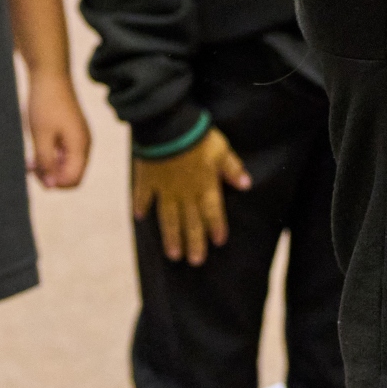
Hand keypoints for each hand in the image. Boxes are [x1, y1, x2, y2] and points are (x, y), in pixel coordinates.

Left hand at [24, 69, 92, 189]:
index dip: (54, 183)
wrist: (50, 75)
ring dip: (49, 167)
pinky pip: (64, 153)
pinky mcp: (72, 132)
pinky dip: (51, 156)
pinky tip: (35, 152)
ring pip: (67, 165)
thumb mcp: (41, 136)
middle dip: (51, 176)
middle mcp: (84, 144)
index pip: (73, 180)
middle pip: (71, 175)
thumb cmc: (45, 103)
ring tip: (29, 162)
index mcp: (80, 146)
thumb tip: (50, 185)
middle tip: (30, 168)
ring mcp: (79, 138)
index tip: (35, 174)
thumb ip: (46, 162)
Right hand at [133, 129, 252, 265]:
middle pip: (191, 221)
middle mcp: (185, 192)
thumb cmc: (197, 135)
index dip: (217, 226)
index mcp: (204, 184)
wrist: (167, 126)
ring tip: (173, 255)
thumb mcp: (221, 149)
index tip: (218, 242)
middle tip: (195, 261)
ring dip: (172, 236)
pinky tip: (140, 217)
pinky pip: (143, 195)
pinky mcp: (147, 178)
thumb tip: (246, 184)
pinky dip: (141, 205)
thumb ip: (232, 168)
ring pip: (169, 218)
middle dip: (194, 242)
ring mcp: (164, 188)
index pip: (213, 211)